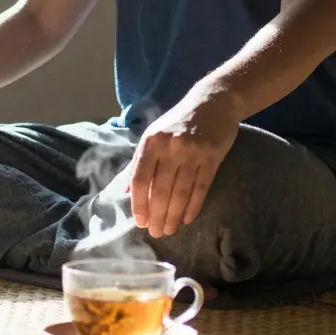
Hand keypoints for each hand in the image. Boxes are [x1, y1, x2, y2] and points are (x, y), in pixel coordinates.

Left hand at [125, 91, 239, 237]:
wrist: (212, 102)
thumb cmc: (177, 122)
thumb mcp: (152, 135)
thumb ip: (138, 161)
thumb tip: (123, 189)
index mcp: (151, 142)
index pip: (139, 179)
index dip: (138, 203)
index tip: (139, 221)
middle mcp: (170, 147)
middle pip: (160, 190)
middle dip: (156, 215)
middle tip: (155, 232)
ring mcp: (193, 152)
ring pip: (180, 192)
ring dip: (173, 215)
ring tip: (169, 229)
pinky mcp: (212, 157)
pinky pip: (201, 187)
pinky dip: (193, 206)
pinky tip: (187, 218)